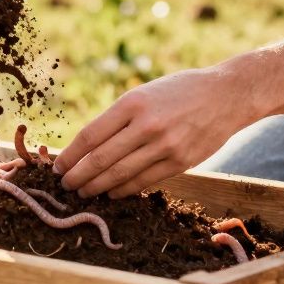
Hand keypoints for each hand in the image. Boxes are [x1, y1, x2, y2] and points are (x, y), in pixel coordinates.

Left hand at [53, 67, 258, 198]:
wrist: (225, 95)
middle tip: (65, 185)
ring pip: (121, 174)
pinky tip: (111, 192)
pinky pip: (144, 181)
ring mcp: (165, 146)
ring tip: (83, 192)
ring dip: (97, 187)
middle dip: (79, 176)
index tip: (58, 166)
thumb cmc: (178, 92)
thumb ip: (119, 117)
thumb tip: (87, 146)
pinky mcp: (180, 162)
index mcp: (133, 103)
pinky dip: (124, 189)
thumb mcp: (144, 93)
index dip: (71, 155)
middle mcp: (147, 125)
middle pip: (101, 159)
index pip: (91, 135)